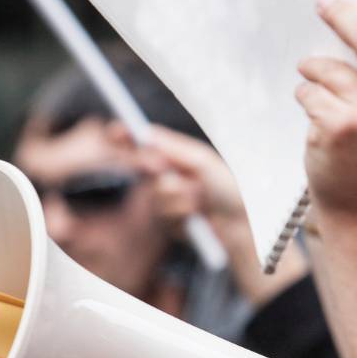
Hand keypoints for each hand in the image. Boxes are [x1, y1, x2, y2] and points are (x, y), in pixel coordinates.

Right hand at [115, 122, 309, 304]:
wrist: (241, 226)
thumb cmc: (229, 190)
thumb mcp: (202, 162)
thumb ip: (173, 149)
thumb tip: (146, 134)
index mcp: (178, 158)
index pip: (146, 144)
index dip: (128, 138)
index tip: (115, 131)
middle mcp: (169, 177)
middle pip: (144, 166)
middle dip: (154, 166)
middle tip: (161, 167)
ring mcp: (166, 201)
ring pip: (155, 192)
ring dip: (179, 195)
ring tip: (200, 199)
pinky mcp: (168, 223)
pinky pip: (163, 213)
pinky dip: (181, 212)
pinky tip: (196, 216)